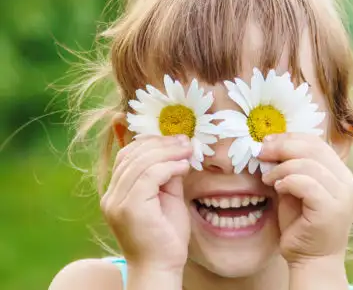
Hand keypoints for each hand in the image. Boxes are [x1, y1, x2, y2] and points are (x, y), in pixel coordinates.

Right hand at [101, 134, 192, 272]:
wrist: (161, 268)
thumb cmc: (166, 236)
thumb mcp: (167, 197)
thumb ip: (167, 175)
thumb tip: (177, 150)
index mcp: (116, 193)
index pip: (127, 156)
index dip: (150, 142)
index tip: (175, 139)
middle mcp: (111, 196)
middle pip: (132, 155)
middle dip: (162, 143)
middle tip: (185, 141)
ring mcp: (117, 202)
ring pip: (141, 163)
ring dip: (168, 152)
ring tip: (187, 150)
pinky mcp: (130, 208)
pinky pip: (149, 176)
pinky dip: (169, 166)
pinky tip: (184, 166)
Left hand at [259, 133, 352, 264]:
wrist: (312, 259)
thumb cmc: (301, 223)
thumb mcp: (295, 188)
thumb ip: (290, 166)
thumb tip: (269, 144)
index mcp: (339, 172)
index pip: (316, 141)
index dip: (289, 137)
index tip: (267, 141)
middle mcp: (346, 181)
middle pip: (312, 147)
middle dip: (282, 147)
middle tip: (261, 153)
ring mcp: (342, 195)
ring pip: (307, 164)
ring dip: (281, 168)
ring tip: (268, 179)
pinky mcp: (331, 209)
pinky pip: (306, 183)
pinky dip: (287, 181)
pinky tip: (278, 188)